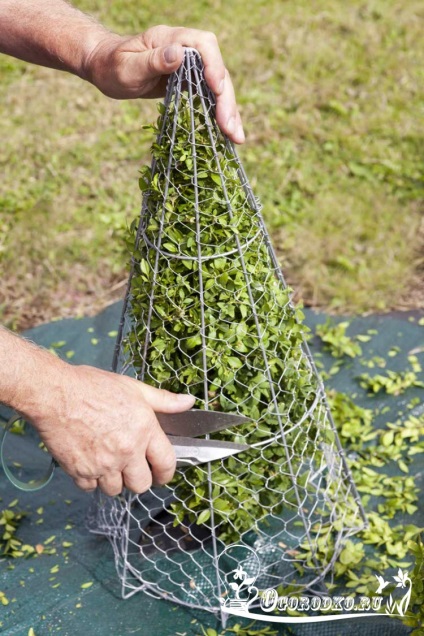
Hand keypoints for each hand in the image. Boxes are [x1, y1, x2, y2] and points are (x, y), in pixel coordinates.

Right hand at [33, 364, 194, 495]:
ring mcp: (102, 464)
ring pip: (115, 490)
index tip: (162, 474)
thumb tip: (189, 402)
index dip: (166, 473)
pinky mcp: (80, 472)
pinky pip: (91, 488)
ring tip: (108, 462)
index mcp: (144, 430)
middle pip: (141, 485)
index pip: (166, 464)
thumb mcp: (133, 388)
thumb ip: (163, 400)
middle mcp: (126, 452)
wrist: (54, 394)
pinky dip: (91, 480)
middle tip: (132, 467)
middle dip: (139, 479)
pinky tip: (90, 462)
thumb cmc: (92, 387)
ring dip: (114, 480)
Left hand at [84, 25, 244, 143]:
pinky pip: (210, 97)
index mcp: (171, 38)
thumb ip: (153, 61)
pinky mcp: (190, 83)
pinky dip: (220, 115)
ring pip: (218, 87)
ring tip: (236, 138)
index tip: (216, 88)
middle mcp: (186, 50)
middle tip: (229, 128)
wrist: (105, 67)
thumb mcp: (128, 66)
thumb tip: (179, 55)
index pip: (204, 45)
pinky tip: (228, 133)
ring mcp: (190, 67)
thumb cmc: (112, 65)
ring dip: (229, 111)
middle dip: (225, 99)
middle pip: (217, 71)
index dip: (214, 65)